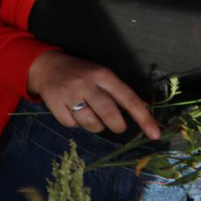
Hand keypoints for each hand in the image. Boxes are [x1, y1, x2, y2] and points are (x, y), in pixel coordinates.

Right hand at [27, 50, 159, 139]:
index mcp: (103, 75)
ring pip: (91, 123)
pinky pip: (72, 125)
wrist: (46, 66)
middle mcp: (87, 84)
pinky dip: (75, 123)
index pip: (129, 99)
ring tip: (90, 115)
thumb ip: (121, 93)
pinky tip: (72, 111)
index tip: (155, 134)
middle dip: (117, 126)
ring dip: (95, 126)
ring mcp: (69, 94)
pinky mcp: (54, 104)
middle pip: (110, 115)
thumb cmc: (81, 73)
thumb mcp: (102, 75)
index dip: (143, 118)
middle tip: (116, 125)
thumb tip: (146, 111)